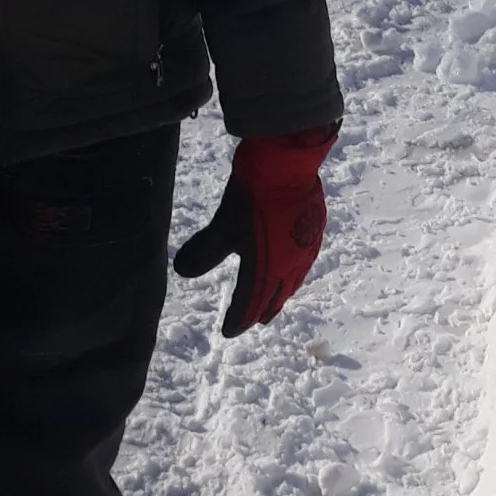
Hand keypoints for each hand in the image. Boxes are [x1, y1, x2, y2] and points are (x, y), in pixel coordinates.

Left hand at [173, 127, 337, 336]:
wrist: (286, 164)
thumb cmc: (253, 197)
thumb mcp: (222, 226)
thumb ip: (204, 252)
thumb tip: (181, 272)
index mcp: (267, 269)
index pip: (250, 302)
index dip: (238, 318)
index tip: (228, 331)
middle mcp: (290, 266)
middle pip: (274, 297)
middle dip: (260, 311)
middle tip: (251, 322)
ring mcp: (305, 249)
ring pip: (291, 282)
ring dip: (279, 296)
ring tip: (272, 303)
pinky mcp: (314, 231)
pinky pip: (302, 264)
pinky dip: (292, 275)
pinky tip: (291, 268)